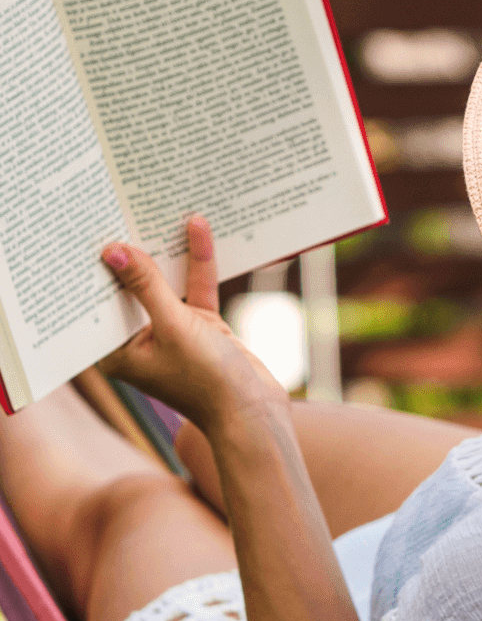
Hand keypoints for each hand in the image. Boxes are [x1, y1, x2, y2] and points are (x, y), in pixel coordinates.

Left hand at [97, 217, 287, 432]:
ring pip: (166, 283)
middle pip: (131, 287)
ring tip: (159, 210)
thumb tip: (115, 251)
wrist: (254, 411)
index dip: (93, 267)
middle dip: (132, 252)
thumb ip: (146, 286)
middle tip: (119, 209)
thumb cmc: (206, 380)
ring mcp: (172, 331)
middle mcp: (140, 340)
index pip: (98, 302)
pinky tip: (198, 228)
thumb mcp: (174, 326)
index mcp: (117, 351)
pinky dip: (198, 262)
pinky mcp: (202, 326)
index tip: (87, 229)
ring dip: (168, 252)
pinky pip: (195, 287)